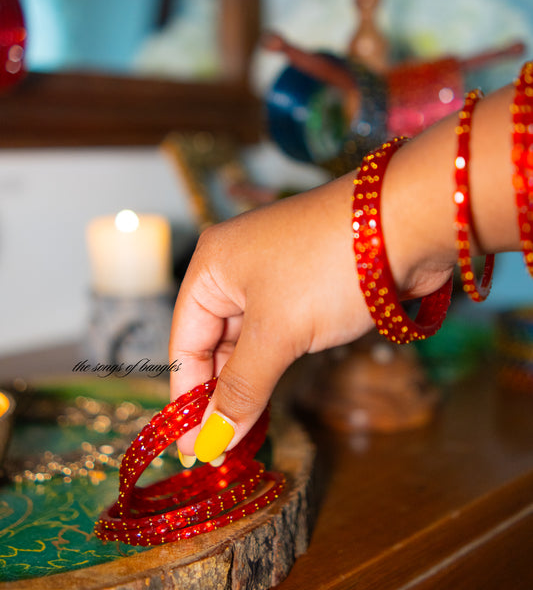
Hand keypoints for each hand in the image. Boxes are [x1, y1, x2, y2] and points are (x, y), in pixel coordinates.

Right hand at [169, 161, 454, 462]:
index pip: (185, 341)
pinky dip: (276, 365)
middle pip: (214, 341)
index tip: (196, 449)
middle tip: (223, 449)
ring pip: (250, 339)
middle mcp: (238, 266)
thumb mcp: (279, 332)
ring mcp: (277, 274)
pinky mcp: (311, 283)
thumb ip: (242, 387)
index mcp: (213, 264)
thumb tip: (211, 442)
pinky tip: (273, 397)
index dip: (188, 397)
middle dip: (218, 393)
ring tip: (244, 433)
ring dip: (248, 383)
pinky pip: (282, 332)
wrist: (407, 220)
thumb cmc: (329, 267)